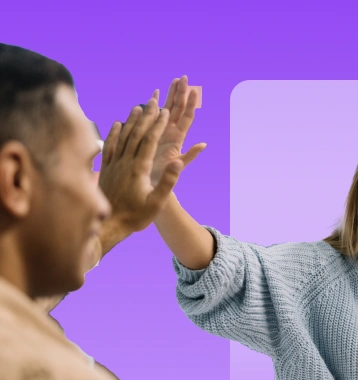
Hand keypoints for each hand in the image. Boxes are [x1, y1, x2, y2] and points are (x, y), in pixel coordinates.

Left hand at [99, 99, 182, 234]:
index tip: (165, 112)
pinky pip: (110, 146)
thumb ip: (168, 182)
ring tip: (138, 106)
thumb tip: (177, 162)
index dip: (158, 125)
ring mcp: (114, 165)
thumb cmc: (136, 216)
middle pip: (136, 134)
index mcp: (139, 169)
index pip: (149, 141)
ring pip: (123, 137)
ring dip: (131, 120)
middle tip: (154, 101)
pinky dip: (114, 133)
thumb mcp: (157, 202)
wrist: (108, 225)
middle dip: (147, 117)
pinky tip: (116, 123)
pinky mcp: (106, 169)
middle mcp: (125, 163)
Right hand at [150, 76, 205, 184]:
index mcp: (177, 138)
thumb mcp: (178, 167)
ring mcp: (160, 132)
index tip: (193, 89)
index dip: (190, 103)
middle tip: (184, 77)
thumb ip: (190, 155)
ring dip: (171, 95)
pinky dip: (154, 104)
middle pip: (178, 109)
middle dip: (181, 93)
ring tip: (174, 81)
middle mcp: (171, 133)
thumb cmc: (164, 179)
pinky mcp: (150, 134)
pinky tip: (155, 94)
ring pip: (167, 110)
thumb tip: (204, 144)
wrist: (150, 186)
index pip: (186, 117)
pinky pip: (153, 116)